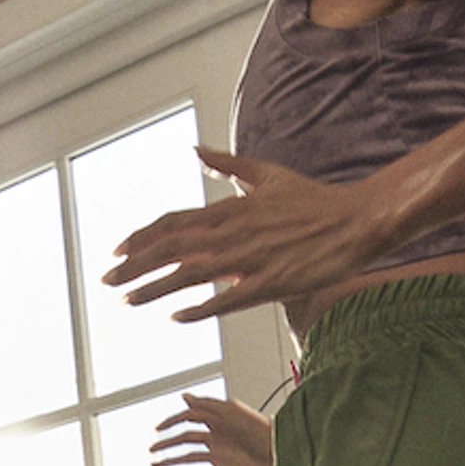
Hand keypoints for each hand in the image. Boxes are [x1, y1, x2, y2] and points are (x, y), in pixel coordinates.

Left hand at [102, 147, 393, 321]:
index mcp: (231, 208)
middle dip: (135, 264)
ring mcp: (252, 258)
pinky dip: (201, 307)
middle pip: (172, 248)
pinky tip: (178, 316)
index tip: (120, 249)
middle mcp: (234, 232)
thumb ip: (228, 165)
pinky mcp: (272, 282)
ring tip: (129, 299)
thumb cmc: (314, 200)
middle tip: (108, 279)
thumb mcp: (266, 174)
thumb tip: (197, 150)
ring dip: (155, 288)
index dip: (143, 236)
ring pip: (191, 274)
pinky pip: (228, 298)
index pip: (174, 222)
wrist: (356, 220)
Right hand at [149, 394, 274, 465]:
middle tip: (151, 448)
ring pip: (188, 459)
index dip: (172, 422)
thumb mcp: (232, 411)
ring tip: (154, 465)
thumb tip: (184, 397)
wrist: (281, 455)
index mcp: (218, 421)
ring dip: (170, 461)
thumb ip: (207, 404)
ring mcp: (219, 457)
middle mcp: (217, 438)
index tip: (157, 429)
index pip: (188, 419)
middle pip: (185, 439)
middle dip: (166, 443)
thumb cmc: (261, 429)